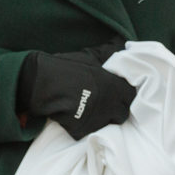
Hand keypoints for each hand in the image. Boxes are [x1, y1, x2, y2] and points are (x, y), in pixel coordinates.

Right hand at [17, 45, 135, 139]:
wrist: (43, 84)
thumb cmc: (67, 68)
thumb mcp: (89, 57)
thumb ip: (108, 52)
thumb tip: (120, 42)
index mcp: (114, 87)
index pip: (131, 95)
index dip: (125, 94)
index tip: (118, 93)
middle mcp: (109, 105)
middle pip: (123, 114)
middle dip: (117, 110)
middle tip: (106, 104)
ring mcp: (96, 120)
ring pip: (108, 125)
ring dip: (103, 119)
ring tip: (92, 111)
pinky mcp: (83, 130)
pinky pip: (89, 132)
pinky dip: (85, 126)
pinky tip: (78, 118)